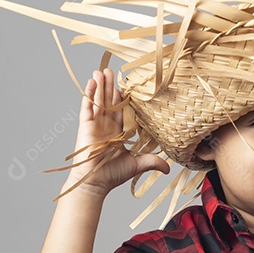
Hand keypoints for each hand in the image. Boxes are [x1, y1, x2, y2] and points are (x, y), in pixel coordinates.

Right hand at [65, 68, 169, 196]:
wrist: (95, 182)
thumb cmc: (112, 174)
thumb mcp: (137, 164)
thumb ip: (152, 161)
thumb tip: (168, 168)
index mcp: (117, 132)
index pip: (121, 110)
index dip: (122, 98)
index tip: (125, 85)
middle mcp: (106, 126)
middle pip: (108, 101)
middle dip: (109, 86)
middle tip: (111, 70)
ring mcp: (95, 125)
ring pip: (98, 100)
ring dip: (100, 85)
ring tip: (101, 70)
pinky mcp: (85, 126)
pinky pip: (87, 107)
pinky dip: (89, 94)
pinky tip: (91, 82)